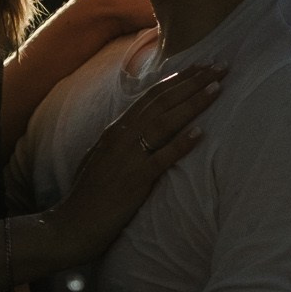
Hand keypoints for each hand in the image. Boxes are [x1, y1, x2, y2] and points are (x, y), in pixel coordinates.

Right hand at [38, 61, 222, 269]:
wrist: (71, 225)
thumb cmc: (89, 197)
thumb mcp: (104, 160)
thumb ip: (122, 144)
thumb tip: (141, 132)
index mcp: (116, 130)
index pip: (152, 97)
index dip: (178, 80)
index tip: (201, 67)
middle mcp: (122, 136)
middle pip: (163, 101)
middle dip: (193, 82)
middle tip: (220, 66)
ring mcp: (128, 157)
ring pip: (165, 122)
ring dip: (193, 103)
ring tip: (217, 89)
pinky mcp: (135, 180)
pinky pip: (162, 158)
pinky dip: (182, 143)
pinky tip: (201, 133)